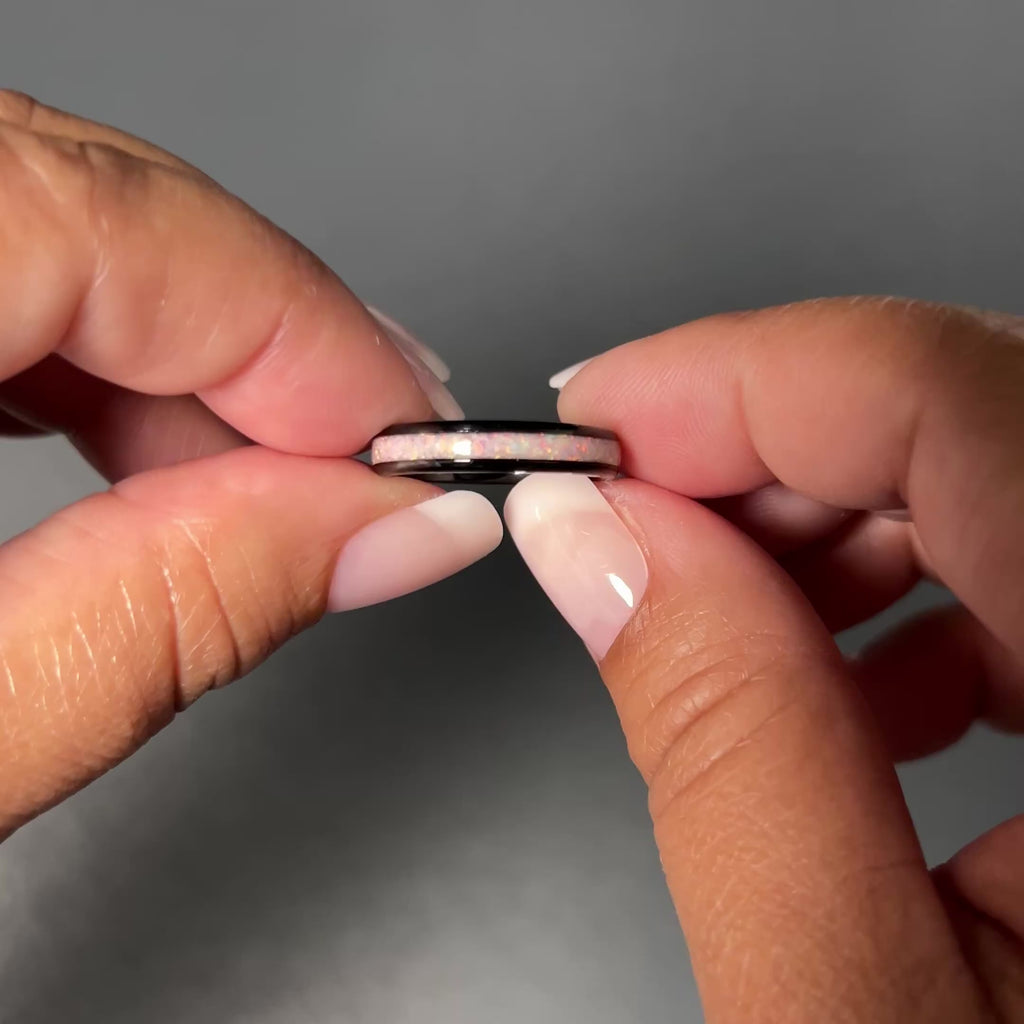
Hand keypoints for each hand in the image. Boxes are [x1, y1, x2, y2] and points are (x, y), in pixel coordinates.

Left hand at [0, 92, 500, 838]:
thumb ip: (170, 617)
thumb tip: (395, 537)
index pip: (124, 230)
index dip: (306, 340)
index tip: (406, 450)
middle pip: (96, 200)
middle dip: (261, 351)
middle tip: (345, 485)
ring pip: (49, 209)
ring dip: (176, 350)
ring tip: (231, 485)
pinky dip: (84, 335)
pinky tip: (119, 437)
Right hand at [505, 298, 1023, 1021]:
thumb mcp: (853, 1011)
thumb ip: (720, 742)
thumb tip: (592, 543)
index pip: (951, 395)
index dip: (737, 380)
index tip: (596, 433)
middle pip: (979, 410)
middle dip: (762, 450)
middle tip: (630, 529)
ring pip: (1004, 463)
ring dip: (837, 519)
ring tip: (740, 632)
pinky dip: (925, 590)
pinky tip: (874, 698)